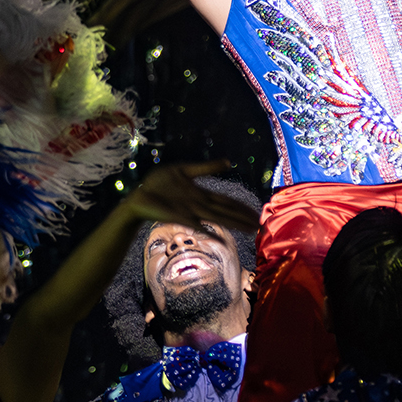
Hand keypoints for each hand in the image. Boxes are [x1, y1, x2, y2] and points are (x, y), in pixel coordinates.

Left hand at [122, 160, 259, 233]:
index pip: (227, 202)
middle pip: (227, 212)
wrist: (139, 196)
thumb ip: (206, 167)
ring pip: (218, 218)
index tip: (257, 214)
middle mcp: (199, 205)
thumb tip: (229, 162)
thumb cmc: (158, 184)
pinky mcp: (179, 217)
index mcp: (201, 195)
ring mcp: (190, 212)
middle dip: (243, 218)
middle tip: (261, 226)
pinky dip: (208, 232)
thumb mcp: (184, 170)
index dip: (242, 208)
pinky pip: (197, 225)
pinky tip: (219, 240)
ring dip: (234, 224)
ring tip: (251, 230)